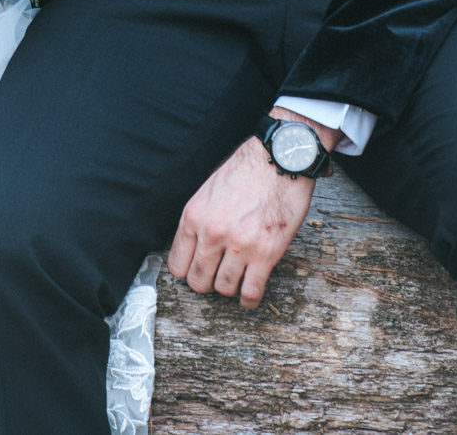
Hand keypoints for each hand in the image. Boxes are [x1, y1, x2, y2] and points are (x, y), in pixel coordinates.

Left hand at [168, 113, 335, 309]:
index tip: (197, 269)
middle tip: (217, 274)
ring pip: (223, 289)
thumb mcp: (208, 190)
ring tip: (236, 278)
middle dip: (207, 281)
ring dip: (229, 287)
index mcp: (194, 216)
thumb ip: (198, 220)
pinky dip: (249, 299)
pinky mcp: (265, 253)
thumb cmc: (246, 169)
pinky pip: (251, 292)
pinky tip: (249, 295)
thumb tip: (193, 248)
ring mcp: (239, 245)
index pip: (177, 265)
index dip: (188, 270)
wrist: (279, 158)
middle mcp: (212, 233)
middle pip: (198, 281)